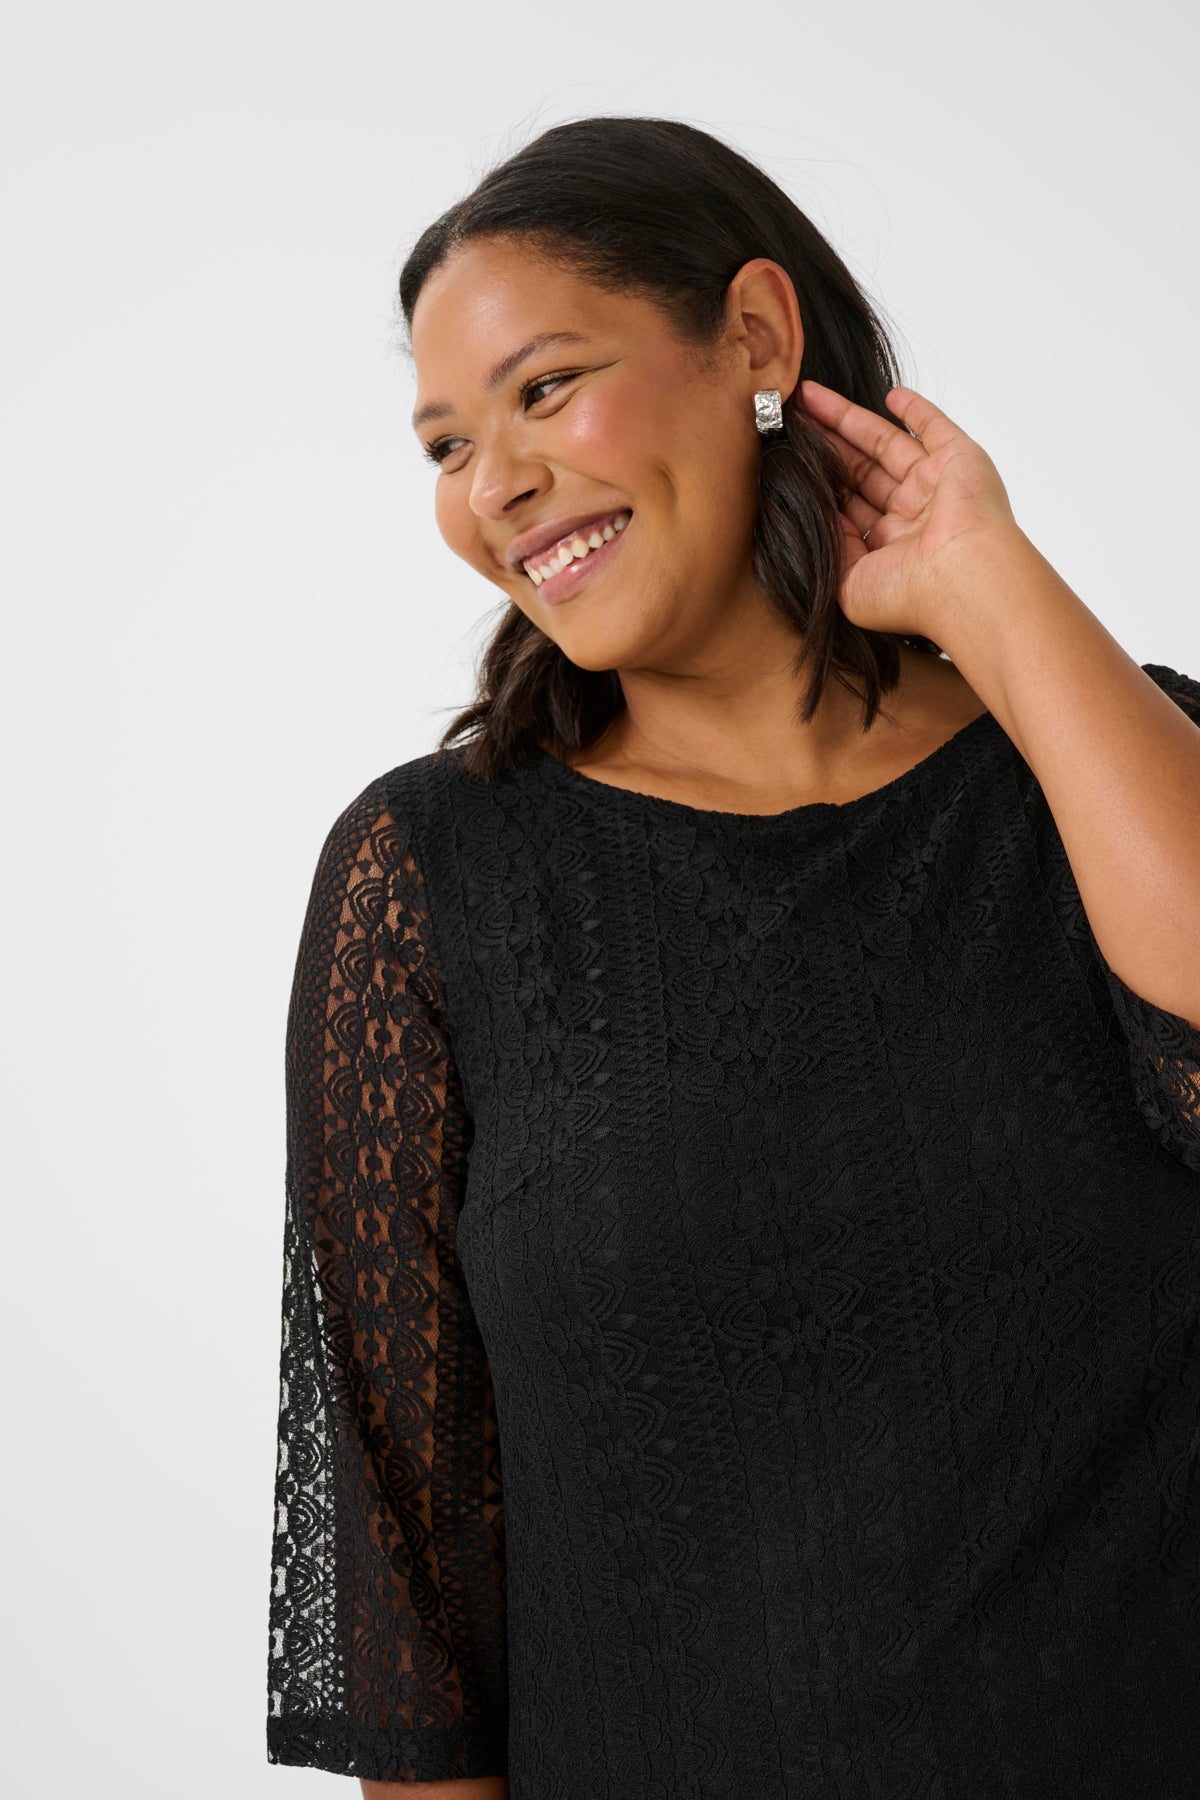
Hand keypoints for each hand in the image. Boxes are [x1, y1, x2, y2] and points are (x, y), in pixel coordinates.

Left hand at [797, 378, 1021, 638]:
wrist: (961, 578)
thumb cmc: (909, 593)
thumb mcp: (847, 583)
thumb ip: (830, 549)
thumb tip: (815, 517)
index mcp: (890, 548)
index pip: (848, 506)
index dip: (819, 483)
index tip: (788, 461)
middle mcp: (914, 516)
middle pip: (860, 470)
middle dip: (826, 443)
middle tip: (791, 418)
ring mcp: (936, 486)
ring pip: (884, 443)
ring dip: (848, 419)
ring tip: (809, 397)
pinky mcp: (958, 459)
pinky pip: (934, 427)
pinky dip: (915, 409)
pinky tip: (889, 394)